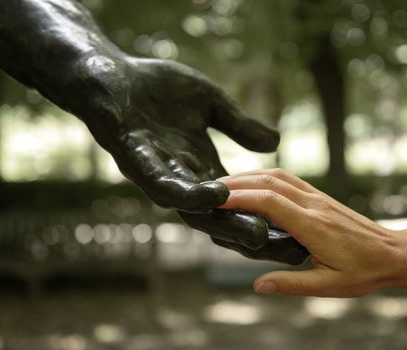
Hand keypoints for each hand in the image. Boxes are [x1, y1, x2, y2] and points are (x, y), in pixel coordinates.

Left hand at [68, 54, 299, 252]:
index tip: (299, 231)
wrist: (108, 73)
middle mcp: (182, 179)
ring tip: (257, 233)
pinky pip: (162, 184)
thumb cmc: (158, 88)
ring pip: (192, 209)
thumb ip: (238, 125)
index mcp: (200, 168)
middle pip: (219, 217)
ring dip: (224, 222)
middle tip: (288, 248)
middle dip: (251, 232)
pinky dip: (188, 193)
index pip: (236, 201)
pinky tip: (216, 193)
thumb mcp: (211, 104)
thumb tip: (275, 144)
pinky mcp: (134, 159)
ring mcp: (158, 173)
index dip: (264, 216)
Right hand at [219, 169, 404, 295]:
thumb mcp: (328, 286)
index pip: (269, 202)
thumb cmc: (364, 271)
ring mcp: (317, 197)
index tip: (216, 199)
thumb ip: (291, 284)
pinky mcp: (320, 197)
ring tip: (226, 183)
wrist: (394, 253)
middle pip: (269, 182)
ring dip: (250, 175)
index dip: (240, 197)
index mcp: (312, 225)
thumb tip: (258, 285)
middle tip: (211, 188)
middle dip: (237, 182)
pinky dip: (265, 177)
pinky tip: (254, 184)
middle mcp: (313, 205)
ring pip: (278, 175)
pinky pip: (288, 179)